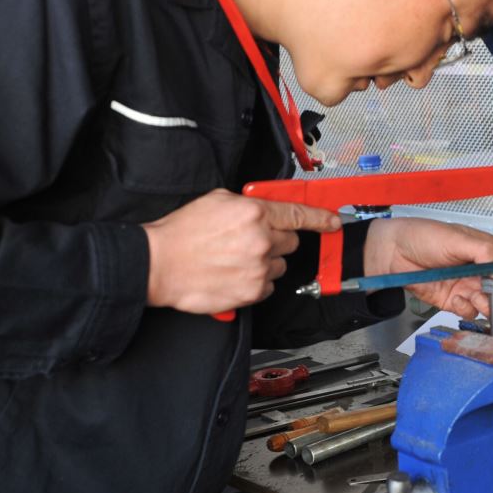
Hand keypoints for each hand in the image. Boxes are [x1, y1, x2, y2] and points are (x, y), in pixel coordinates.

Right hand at [143, 190, 339, 311]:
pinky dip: (256, 283)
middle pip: (291, 243)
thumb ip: (248, 204)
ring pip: (280, 266)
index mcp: (255, 213)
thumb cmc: (181, 232)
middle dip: (276, 241)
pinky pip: (269, 287)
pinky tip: (233, 276)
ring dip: (265, 264)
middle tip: (249, 243)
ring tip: (235, 261)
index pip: (299, 214)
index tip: (333, 222)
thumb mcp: (216, 200)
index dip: (320, 218)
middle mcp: (262, 240)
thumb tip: (264, 210)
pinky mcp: (252, 292)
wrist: (159, 264)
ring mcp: (259, 268)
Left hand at [362, 218, 492, 319]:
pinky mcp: (454, 301)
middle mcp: (479, 270)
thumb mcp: (456, 238)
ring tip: (477, 299)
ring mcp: (467, 286)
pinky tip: (458, 300)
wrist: (393, 252)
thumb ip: (482, 251)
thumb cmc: (422, 236)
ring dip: (486, 305)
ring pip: (489, 305)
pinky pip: (469, 312)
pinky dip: (467, 310)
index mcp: (485, 251)